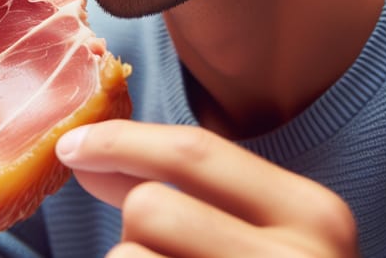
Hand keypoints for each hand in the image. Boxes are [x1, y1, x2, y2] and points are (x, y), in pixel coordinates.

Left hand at [56, 120, 358, 256]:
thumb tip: (85, 151)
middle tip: (165, 250)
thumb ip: (180, 187)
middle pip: (150, 207)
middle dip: (134, 223)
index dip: (121, 140)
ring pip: (127, 257)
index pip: (195, 152)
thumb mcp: (254, 231)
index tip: (72, 144)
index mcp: (313, 212)